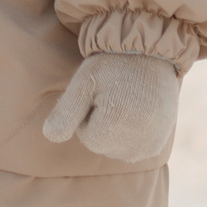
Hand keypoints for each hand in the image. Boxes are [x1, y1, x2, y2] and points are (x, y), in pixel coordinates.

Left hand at [42, 52, 179, 161]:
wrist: (149, 55)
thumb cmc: (111, 66)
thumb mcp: (83, 83)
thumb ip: (66, 112)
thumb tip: (49, 136)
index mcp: (115, 124)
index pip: (88, 138)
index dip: (87, 116)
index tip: (98, 95)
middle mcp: (136, 139)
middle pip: (102, 146)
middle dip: (101, 125)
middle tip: (112, 97)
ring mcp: (149, 144)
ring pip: (116, 150)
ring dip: (115, 132)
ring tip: (125, 103)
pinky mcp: (157, 145)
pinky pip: (133, 151)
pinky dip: (130, 137)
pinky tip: (135, 114)